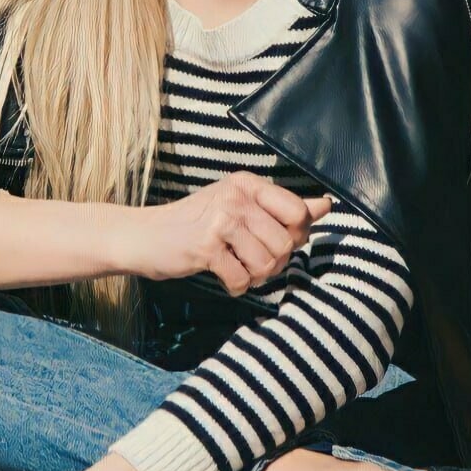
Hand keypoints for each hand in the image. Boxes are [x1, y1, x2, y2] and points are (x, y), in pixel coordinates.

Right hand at [129, 171, 332, 296]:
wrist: (144, 236)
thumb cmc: (196, 223)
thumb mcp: (240, 206)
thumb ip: (284, 207)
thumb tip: (326, 205)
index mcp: (249, 184)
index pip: (299, 213)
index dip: (294, 235)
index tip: (273, 238)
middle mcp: (236, 197)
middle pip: (286, 244)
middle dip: (273, 262)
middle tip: (250, 259)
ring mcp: (221, 221)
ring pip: (267, 264)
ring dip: (255, 275)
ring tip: (238, 267)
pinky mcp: (206, 247)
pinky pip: (242, 279)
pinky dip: (236, 286)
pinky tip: (223, 276)